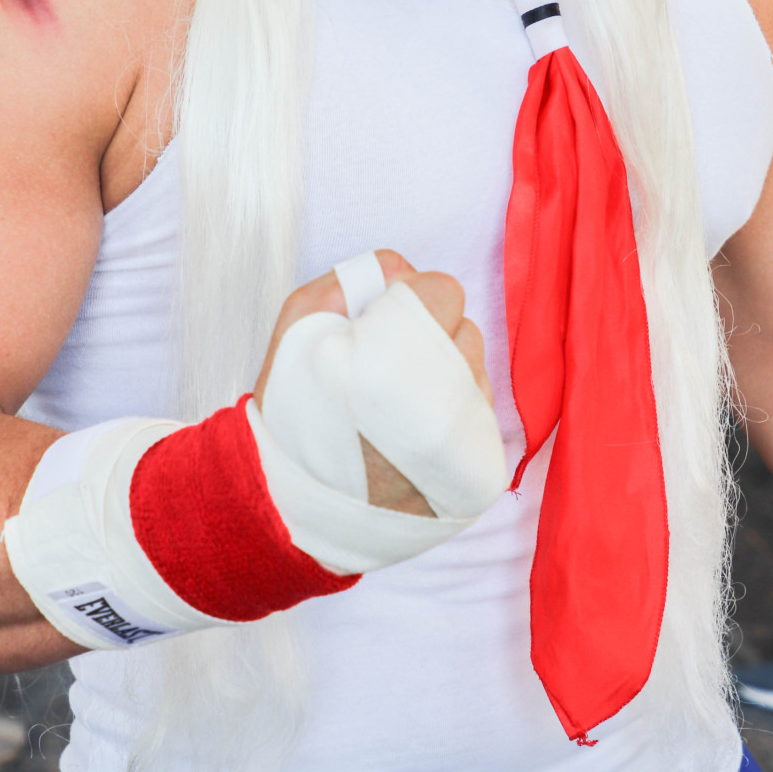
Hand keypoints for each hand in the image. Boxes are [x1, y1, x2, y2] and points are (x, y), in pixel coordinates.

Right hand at [255, 251, 492, 517]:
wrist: (294, 499)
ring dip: (446, 379)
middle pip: (466, 332)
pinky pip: (481, 420)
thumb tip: (407, 272)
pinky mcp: (475, 475)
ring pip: (476, 376)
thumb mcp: (299, 319)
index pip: (445, 290)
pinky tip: (413, 436)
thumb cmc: (291, 404)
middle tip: (388, 367)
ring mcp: (463, 442)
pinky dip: (453, 420)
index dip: (412, 300)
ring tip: (398, 405)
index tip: (384, 324)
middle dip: (431, 338)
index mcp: (397, 354)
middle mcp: (439, 400)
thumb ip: (358, 275)